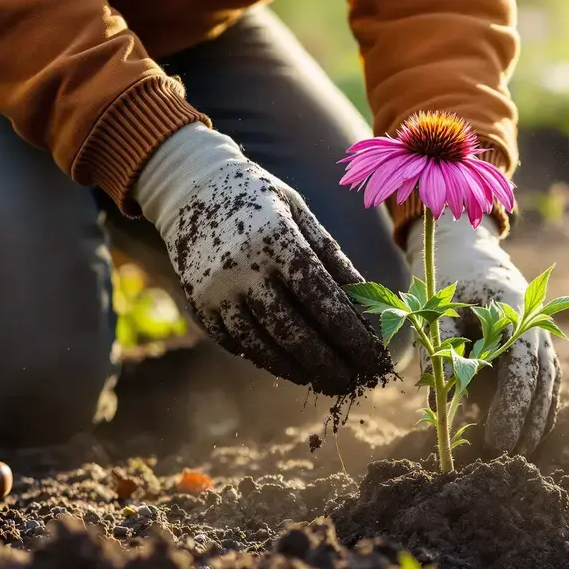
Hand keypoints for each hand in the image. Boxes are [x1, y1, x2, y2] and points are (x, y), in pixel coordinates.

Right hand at [133, 124, 391, 394]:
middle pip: (294, 333)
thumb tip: (368, 307)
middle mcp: (243, 271)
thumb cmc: (261, 199)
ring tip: (327, 380)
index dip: (352, 335)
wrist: (192, 186)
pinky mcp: (199, 306)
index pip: (322, 301)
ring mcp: (216, 292)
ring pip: (263, 347)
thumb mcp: (301, 215)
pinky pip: (237, 343)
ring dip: (299, 369)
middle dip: (329, 364)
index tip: (376, 358)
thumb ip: (333, 260)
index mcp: (276, 242)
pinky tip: (292, 365)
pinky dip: (266, 359)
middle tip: (355, 383)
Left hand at [406, 214, 559, 455]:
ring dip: (536, 421)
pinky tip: (527, 437)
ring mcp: (542, 335)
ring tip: (516, 454)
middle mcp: (536, 322)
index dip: (512, 406)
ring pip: (548, 384)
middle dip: (525, 422)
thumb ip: (441, 351)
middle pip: (541, 380)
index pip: (522, 365)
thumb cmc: (448, 281)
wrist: (470, 255)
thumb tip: (439, 404)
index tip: (497, 440)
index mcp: (513, 306)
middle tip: (502, 457)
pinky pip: (545, 383)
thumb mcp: (438, 309)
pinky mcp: (538, 348)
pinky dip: (539, 410)